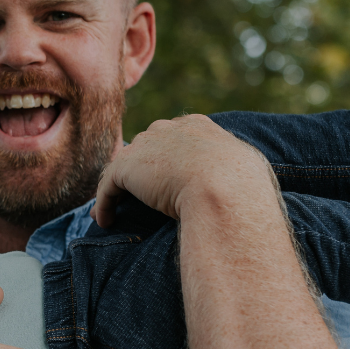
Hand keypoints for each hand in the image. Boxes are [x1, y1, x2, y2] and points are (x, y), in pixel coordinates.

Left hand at [92, 114, 274, 228]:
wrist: (224, 186)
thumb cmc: (243, 185)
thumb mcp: (246, 170)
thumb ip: (234, 171)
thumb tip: (242, 187)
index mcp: (197, 126)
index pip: (172, 138)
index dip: (162, 158)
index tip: (160, 179)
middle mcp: (168, 129)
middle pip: (144, 148)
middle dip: (136, 171)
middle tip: (132, 196)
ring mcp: (144, 145)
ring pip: (123, 168)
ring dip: (115, 190)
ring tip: (111, 213)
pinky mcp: (126, 168)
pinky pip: (108, 187)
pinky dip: (103, 204)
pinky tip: (105, 221)